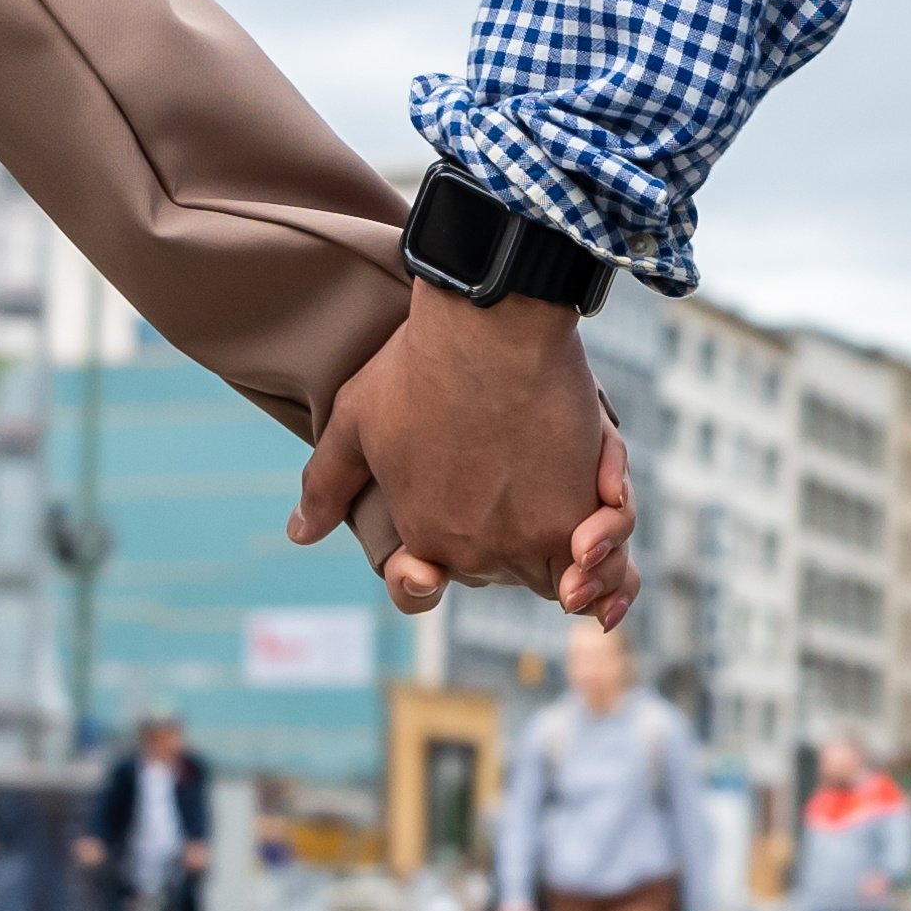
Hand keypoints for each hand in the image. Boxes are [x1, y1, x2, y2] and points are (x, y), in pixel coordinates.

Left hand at [292, 281, 637, 619]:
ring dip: (578, 571)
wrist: (490, 326)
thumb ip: (326, 485)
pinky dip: (612, 555)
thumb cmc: (417, 366)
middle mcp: (482, 551)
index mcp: (426, 537)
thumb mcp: (353, 421)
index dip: (433, 570)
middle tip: (509, 488)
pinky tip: (599, 529)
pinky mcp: (587, 509)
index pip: (428, 584)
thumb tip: (298, 534)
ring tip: (577, 544)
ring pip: (567, 579)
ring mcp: (539, 536)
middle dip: (509, 547)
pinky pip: (610, 557)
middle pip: (505, 574)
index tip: (440, 542)